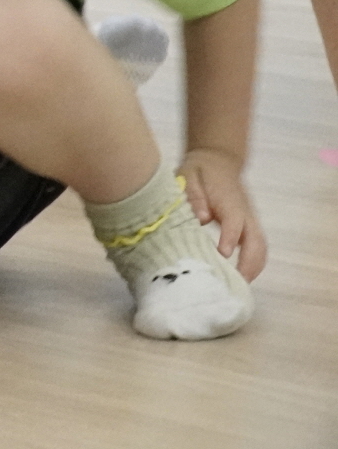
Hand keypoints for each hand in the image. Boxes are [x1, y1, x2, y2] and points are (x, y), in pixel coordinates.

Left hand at [182, 148, 267, 279]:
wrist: (218, 160)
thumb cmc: (200, 170)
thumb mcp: (188, 174)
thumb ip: (193, 194)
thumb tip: (201, 216)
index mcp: (230, 200)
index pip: (234, 221)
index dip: (230, 237)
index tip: (223, 254)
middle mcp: (245, 213)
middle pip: (256, 241)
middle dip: (249, 263)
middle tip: (235, 283)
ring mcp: (250, 220)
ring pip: (261, 247)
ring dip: (254, 267)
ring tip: (238, 287)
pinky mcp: (249, 226)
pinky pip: (257, 248)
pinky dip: (253, 264)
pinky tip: (240, 278)